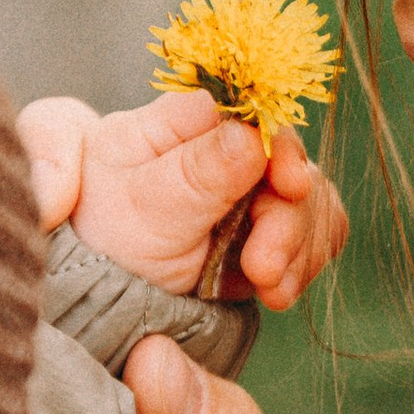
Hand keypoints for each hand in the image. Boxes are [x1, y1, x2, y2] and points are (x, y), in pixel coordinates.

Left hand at [18, 90, 347, 308]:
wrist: (98, 304)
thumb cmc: (96, 242)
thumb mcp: (136, 203)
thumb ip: (191, 169)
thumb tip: (249, 136)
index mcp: (178, 121)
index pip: (248, 110)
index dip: (278, 144)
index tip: (287, 183)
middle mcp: (221, 145)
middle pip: (289, 159)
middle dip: (288, 217)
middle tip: (264, 269)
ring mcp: (249, 186)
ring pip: (310, 199)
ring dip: (299, 247)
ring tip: (270, 290)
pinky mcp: (267, 225)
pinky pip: (317, 229)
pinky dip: (306, 259)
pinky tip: (280, 290)